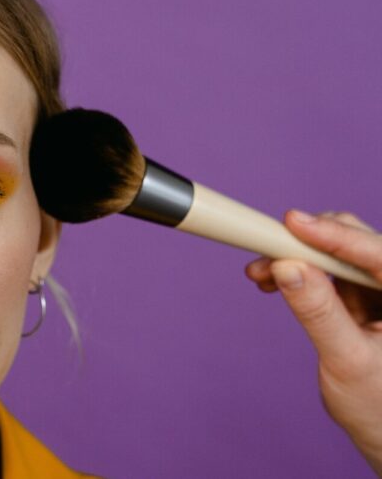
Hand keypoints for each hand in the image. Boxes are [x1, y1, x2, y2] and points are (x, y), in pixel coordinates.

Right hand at [245, 209, 381, 474]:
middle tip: (267, 249)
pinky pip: (329, 272)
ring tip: (261, 272)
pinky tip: (273, 280)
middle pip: (358, 243)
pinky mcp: (364, 298)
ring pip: (338, 254)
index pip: (378, 254)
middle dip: (308, 243)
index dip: (335, 234)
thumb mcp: (347, 361)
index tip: (294, 222)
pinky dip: (300, 273)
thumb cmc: (380, 408)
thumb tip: (288, 267)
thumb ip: (319, 312)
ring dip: (297, 257)